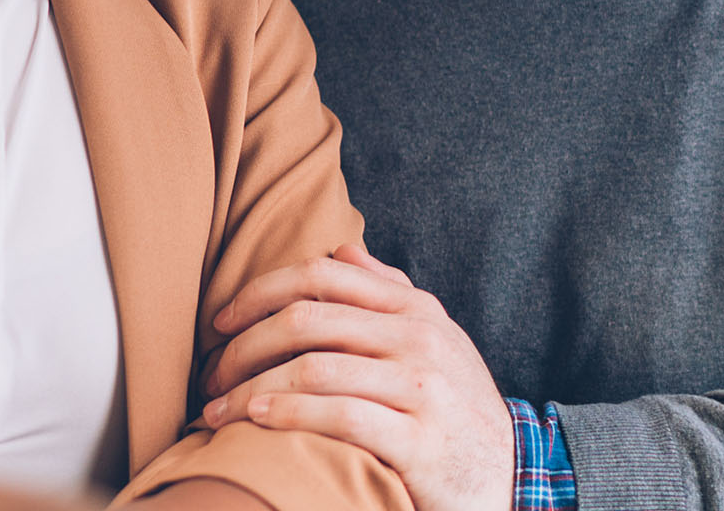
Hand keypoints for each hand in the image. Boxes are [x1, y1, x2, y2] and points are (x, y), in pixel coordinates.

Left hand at [200, 242, 512, 510]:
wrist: (513, 473)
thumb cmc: (456, 406)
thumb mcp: (434, 339)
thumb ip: (388, 293)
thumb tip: (342, 250)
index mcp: (414, 308)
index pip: (323, 276)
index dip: (259, 291)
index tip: (219, 320)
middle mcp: (418, 338)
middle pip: (308, 319)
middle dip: (244, 345)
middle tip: (210, 374)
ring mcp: (422, 387)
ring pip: (315, 368)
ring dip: (250, 387)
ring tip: (216, 408)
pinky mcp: (419, 440)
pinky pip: (340, 417)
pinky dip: (288, 414)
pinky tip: (257, 419)